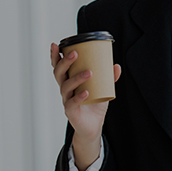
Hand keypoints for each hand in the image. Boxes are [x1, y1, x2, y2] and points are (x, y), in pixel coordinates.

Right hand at [50, 42, 120, 170]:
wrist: (93, 126)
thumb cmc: (94, 103)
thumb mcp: (103, 88)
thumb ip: (109, 77)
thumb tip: (117, 66)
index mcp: (69, 80)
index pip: (58, 66)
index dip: (54, 56)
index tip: (55, 45)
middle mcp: (65, 88)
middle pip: (59, 73)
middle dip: (65, 62)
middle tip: (75, 53)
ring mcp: (66, 100)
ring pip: (66, 86)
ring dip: (76, 78)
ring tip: (89, 73)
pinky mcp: (70, 111)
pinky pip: (72, 103)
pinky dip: (79, 97)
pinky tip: (86, 93)